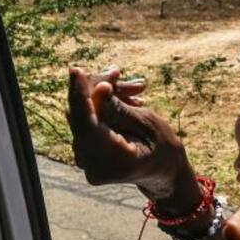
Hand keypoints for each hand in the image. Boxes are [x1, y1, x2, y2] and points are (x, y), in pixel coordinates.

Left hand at [67, 66, 196, 211]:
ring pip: (84, 113)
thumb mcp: (149, 125)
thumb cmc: (162, 149)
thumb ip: (120, 109)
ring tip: (139, 90)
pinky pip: (86, 118)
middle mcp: (90, 163)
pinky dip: (104, 105)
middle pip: (82, 114)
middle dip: (103, 89)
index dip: (80, 95)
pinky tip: (129, 100)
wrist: (162, 170)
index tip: (76, 70)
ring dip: (108, 95)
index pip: (86, 125)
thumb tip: (99, 87)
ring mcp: (83, 158)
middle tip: (137, 82)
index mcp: (112, 162)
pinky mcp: (82, 148)